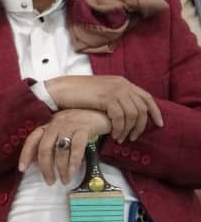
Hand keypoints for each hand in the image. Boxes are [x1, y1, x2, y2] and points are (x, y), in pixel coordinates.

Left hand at [18, 109, 110, 184]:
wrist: (101, 111)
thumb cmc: (80, 123)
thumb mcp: (62, 130)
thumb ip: (52, 142)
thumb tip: (38, 161)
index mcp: (48, 125)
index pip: (32, 140)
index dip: (26, 154)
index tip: (22, 169)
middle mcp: (56, 124)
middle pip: (45, 148)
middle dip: (46, 167)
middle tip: (50, 181)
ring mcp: (69, 125)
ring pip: (60, 150)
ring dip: (62, 168)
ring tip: (64, 180)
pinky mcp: (84, 128)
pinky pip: (76, 148)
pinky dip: (74, 162)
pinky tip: (73, 171)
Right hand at [45, 75, 161, 142]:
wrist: (62, 89)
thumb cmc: (78, 93)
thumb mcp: (101, 92)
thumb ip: (115, 98)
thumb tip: (125, 113)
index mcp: (122, 82)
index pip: (146, 97)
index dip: (155, 112)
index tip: (159, 124)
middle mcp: (122, 85)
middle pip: (142, 108)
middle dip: (141, 126)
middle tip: (133, 137)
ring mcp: (115, 90)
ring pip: (133, 114)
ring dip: (129, 129)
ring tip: (121, 138)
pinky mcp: (107, 98)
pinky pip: (121, 117)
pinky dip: (119, 128)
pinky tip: (114, 134)